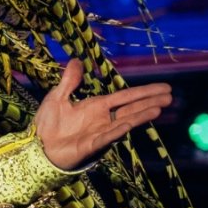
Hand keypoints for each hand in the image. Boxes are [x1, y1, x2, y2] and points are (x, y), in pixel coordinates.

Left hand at [33, 59, 171, 170]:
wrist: (37, 147)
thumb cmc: (47, 125)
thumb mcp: (56, 97)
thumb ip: (69, 81)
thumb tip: (76, 60)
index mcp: (96, 106)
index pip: (125, 96)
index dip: (143, 91)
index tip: (163, 87)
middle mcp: (102, 119)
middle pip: (131, 108)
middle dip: (150, 101)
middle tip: (170, 96)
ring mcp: (100, 132)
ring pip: (125, 121)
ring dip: (141, 115)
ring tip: (159, 108)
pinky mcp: (92, 145)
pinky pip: (108, 136)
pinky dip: (118, 130)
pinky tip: (130, 124)